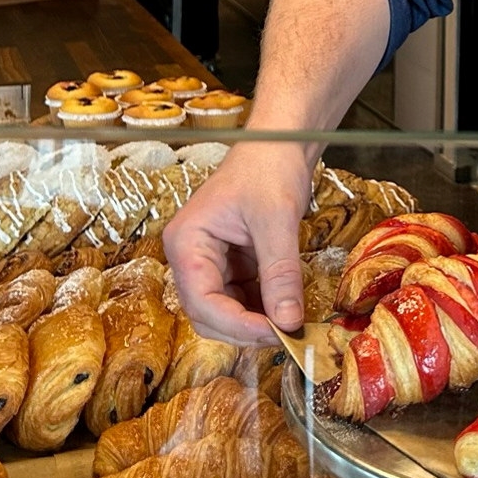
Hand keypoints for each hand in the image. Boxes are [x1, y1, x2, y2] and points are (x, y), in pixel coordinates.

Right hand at [164, 143, 313, 346]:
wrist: (280, 144)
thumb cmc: (268, 167)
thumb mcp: (276, 220)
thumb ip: (281, 273)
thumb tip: (288, 322)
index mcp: (186, 242)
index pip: (202, 300)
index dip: (237, 324)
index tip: (275, 332)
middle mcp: (191, 257)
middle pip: (208, 315)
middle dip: (245, 329)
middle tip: (287, 333)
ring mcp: (212, 264)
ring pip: (226, 313)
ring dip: (256, 323)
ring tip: (291, 323)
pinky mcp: (233, 266)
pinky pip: (243, 300)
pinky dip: (264, 310)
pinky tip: (287, 308)